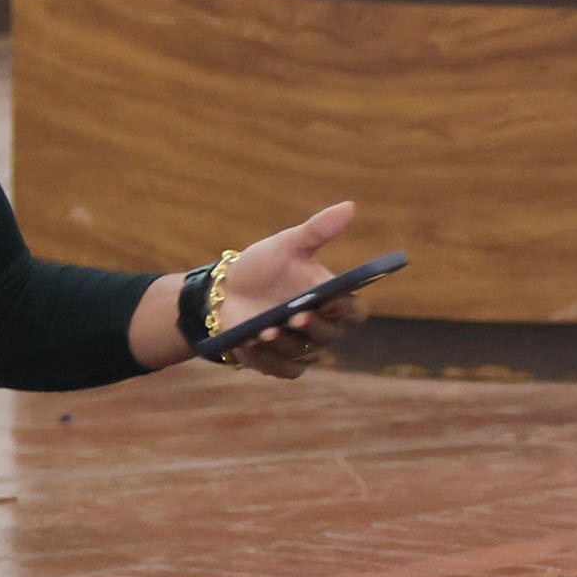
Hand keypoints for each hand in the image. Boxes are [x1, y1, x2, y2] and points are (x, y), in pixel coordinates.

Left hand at [203, 201, 366, 378]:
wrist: (225, 292)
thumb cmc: (262, 267)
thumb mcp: (287, 244)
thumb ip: (318, 230)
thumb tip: (350, 206)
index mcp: (330, 299)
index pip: (352, 310)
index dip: (344, 310)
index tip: (329, 301)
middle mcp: (322, 327)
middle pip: (330, 336)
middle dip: (312, 328)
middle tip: (294, 317)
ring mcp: (301, 349)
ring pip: (305, 355)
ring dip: (285, 345)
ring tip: (263, 330)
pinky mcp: (280, 364)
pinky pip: (283, 370)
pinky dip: (267, 360)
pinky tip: (250, 344)